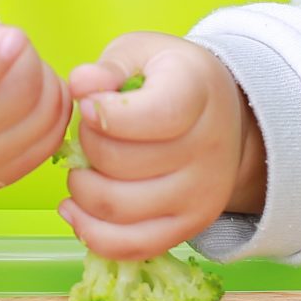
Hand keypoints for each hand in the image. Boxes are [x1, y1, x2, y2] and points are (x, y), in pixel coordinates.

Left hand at [59, 31, 266, 258]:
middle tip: (88, 134)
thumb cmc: (170, 79)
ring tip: (82, 169)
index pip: (152, 116)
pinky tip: (75, 209)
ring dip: (81, 190)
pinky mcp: (188, 228)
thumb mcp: (143, 53)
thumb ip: (110, 65)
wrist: (225, 117)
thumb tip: (80, 86)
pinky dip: (91, 233)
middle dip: (86, 147)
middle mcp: (208, 149)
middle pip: (121, 163)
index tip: (88, 106)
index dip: (105, 115)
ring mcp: (201, 195)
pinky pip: (130, 247)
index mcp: (197, 93)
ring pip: (118, 208)